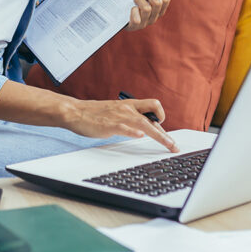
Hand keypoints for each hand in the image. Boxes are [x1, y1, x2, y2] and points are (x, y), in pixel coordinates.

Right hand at [63, 98, 178, 152]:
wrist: (76, 112)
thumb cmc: (95, 114)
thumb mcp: (116, 112)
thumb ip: (130, 118)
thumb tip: (143, 128)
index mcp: (129, 105)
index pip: (153, 106)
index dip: (162, 117)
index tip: (164, 131)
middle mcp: (127, 109)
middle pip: (153, 118)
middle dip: (165, 134)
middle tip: (173, 146)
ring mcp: (119, 116)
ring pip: (144, 123)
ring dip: (159, 135)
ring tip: (167, 144)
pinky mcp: (110, 125)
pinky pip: (124, 127)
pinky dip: (133, 131)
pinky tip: (140, 135)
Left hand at [123, 0, 169, 30]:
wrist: (119, 16)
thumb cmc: (132, 0)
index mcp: (160, 9)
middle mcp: (154, 17)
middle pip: (157, 2)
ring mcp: (145, 23)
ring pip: (147, 8)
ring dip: (139, 1)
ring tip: (134, 0)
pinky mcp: (135, 26)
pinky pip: (136, 19)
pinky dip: (133, 11)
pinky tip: (131, 9)